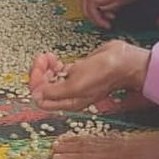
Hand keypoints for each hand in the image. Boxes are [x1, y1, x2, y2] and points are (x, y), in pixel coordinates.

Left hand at [29, 40, 149, 111]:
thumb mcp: (76, 84)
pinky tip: (55, 59)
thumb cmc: (105, 74)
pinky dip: (53, 64)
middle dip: (39, 72)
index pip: (41, 98)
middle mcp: (70, 94)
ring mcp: (74, 83)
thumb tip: (36, 95)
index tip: (37, 69)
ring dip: (45, 67)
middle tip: (42, 59)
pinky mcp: (77, 71)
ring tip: (48, 57)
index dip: (36, 84)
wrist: (123, 61)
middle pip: (44, 88)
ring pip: (50, 78)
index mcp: (69, 101)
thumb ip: (54, 92)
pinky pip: (59, 71)